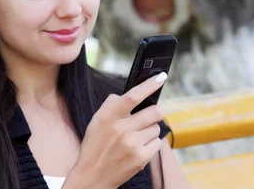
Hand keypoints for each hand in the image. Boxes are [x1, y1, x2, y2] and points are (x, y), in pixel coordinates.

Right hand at [63, 72, 167, 188]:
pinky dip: (151, 143)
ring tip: (136, 136)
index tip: (161, 77)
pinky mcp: (141, 159)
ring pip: (156, 128)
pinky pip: (157, 143)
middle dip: (155, 111)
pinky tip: (138, 147)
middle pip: (154, 112)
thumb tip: (132, 94)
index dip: (149, 85)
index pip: (132, 96)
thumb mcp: (96, 121)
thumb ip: (112, 105)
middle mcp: (121, 130)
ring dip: (150, 129)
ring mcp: (132, 145)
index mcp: (108, 117)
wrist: (93, 175)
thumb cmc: (95, 145)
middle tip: (148, 115)